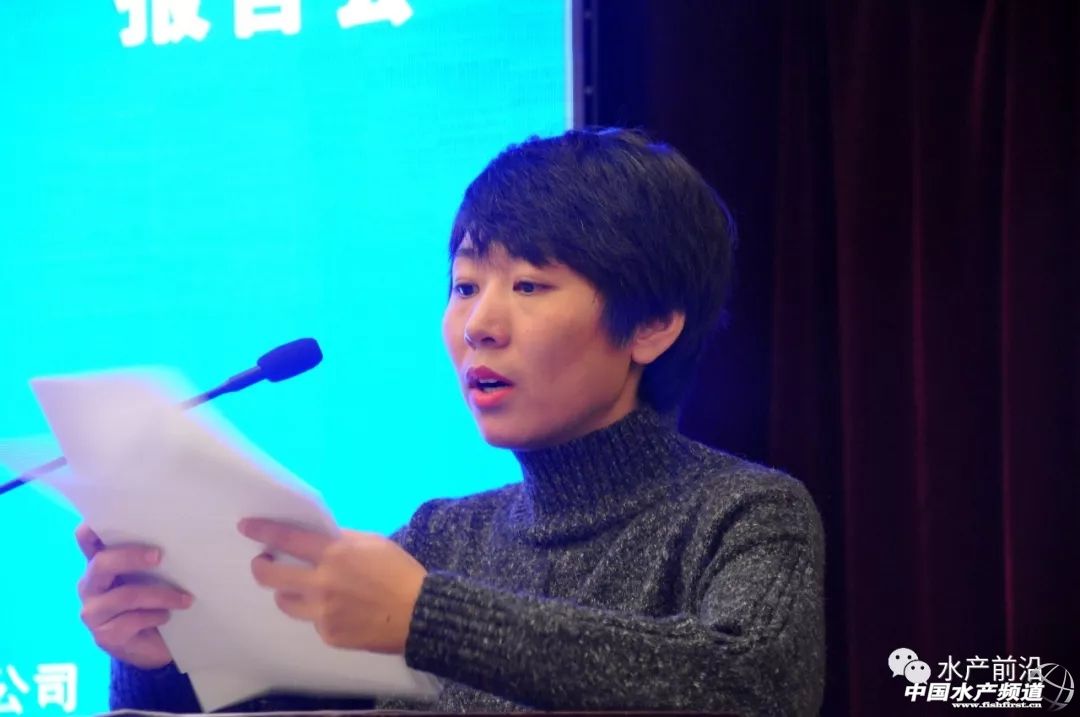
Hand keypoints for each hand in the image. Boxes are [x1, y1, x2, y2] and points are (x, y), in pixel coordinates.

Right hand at [75, 524, 192, 668]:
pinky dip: (155, 616)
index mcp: (100, 564)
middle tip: (160, 556)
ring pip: (125, 596)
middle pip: (101, 564)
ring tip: (185, 599)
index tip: (109, 518)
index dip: (91, 529)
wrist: (154, 646)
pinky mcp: (105, 636)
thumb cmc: (153, 602)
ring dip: (160, 595)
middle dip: (131, 557)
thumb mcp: (153, 576)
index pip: (86, 540)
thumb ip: (151, 558)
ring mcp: (94, 612)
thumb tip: (175, 534)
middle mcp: (90, 585)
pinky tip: (167, 617)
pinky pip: (132, 621)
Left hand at [238, 518, 426, 653]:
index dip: (262, 531)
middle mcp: (321, 583)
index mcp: (334, 554)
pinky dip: (319, 612)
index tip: (245, 526)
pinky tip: (339, 610)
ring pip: (285, 601)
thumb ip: (342, 540)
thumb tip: (318, 538)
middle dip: (261, 567)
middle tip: (262, 562)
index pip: (286, 539)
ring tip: (300, 587)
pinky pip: (312, 621)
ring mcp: (322, 613)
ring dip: (287, 591)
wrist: (419, 614)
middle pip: (271, 576)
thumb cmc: (400, 572)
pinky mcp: (328, 635)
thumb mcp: (373, 543)